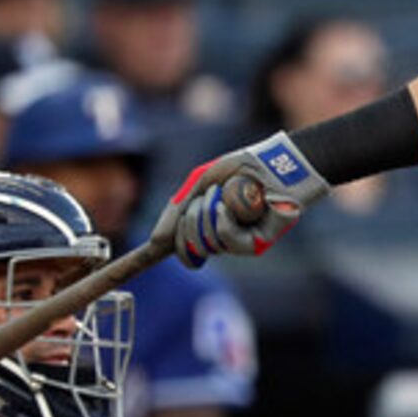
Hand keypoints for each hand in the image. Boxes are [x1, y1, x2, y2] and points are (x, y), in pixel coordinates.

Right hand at [153, 134, 326, 266]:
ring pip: (204, 243)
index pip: (178, 246)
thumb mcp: (201, 182)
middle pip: (187, 246)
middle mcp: (220, 237)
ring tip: (226, 194)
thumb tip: (156, 241)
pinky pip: (226, 239)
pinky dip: (225, 218)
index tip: (143, 253)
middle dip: (189, 219)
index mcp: (204, 224)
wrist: (274, 162)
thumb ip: (176, 208)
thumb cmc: (241, 169)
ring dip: (209, 212)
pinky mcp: (256, 244)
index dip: (156, 254)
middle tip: (206, 197)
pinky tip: (235, 206)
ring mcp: (238, 242)